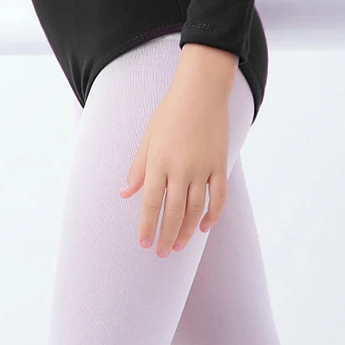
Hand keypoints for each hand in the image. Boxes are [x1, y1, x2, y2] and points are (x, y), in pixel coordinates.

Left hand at [118, 73, 232, 256]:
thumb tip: (125, 193)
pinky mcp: (219, 165)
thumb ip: (138, 167)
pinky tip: (205, 227)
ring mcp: (202, 168)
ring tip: (179, 246)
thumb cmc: (170, 112)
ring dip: (187, 231)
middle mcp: (180, 169)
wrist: (200, 91)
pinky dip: (213, 215)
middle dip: (166, 236)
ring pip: (196, 210)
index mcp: (158, 161)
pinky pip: (218, 198)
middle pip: (173, 212)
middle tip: (161, 252)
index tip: (144, 243)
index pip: (151, 202)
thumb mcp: (148, 137)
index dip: (147, 225)